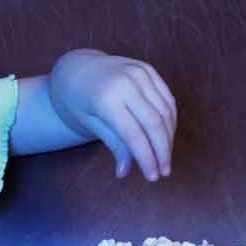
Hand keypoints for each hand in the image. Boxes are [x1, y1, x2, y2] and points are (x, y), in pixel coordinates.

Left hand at [49, 49, 176, 180]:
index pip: (134, 134)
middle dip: (162, 151)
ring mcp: (139, 73)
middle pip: (154, 123)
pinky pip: (166, 98)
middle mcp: (126, 82)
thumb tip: (124, 172)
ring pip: (165, 111)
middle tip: (164, 172)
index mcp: (106, 98)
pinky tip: (167, 136)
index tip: (152, 177)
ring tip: (165, 158)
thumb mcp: (89, 124)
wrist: (75, 69)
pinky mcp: (147, 69)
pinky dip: (170, 119)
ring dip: (169, 138)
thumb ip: (112, 144)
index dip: (146, 158)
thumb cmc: (77, 101)